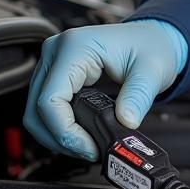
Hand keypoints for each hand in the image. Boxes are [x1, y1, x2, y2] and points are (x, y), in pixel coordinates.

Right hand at [24, 20, 187, 159]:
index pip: (50, 99)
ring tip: (86, 146)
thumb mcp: (152, 71)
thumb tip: (126, 122)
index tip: (88, 147)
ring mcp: (53, 63)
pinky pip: (47, 108)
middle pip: (36, 109)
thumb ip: (139, 97)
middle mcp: (56, 52)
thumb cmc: (150, 47)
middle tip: (88, 151)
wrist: (153, 38)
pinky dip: (60, 126)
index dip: (64, 131)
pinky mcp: (56, 75)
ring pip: (37, 112)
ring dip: (57, 135)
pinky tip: (80, 135)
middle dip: (59, 138)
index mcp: (75, 46)